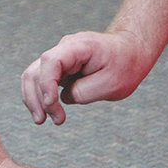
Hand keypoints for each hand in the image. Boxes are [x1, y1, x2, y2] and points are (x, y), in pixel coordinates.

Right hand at [21, 30, 153, 124]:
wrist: (132, 52)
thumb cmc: (125, 64)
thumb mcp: (111, 84)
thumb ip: (84, 92)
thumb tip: (63, 98)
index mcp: (79, 46)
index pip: (51, 61)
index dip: (46, 84)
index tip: (51, 106)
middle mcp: (65, 49)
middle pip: (37, 70)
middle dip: (37, 97)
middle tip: (48, 121)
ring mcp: (62, 57)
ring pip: (35, 75)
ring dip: (34, 98)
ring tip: (41, 120)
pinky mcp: (62, 67)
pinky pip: (43, 80)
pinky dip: (41, 96)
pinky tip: (46, 112)